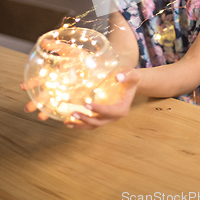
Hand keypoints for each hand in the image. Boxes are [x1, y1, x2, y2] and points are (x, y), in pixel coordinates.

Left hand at [22, 70, 139, 128]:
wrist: (132, 84)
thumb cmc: (131, 79)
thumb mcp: (131, 74)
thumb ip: (126, 75)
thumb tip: (117, 77)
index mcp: (122, 108)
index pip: (109, 111)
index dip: (98, 110)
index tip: (87, 105)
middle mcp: (115, 116)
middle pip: (99, 122)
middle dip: (86, 119)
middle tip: (73, 113)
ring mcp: (109, 118)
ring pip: (94, 125)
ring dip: (81, 125)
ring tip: (67, 122)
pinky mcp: (103, 116)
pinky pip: (92, 122)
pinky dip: (82, 123)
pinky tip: (71, 120)